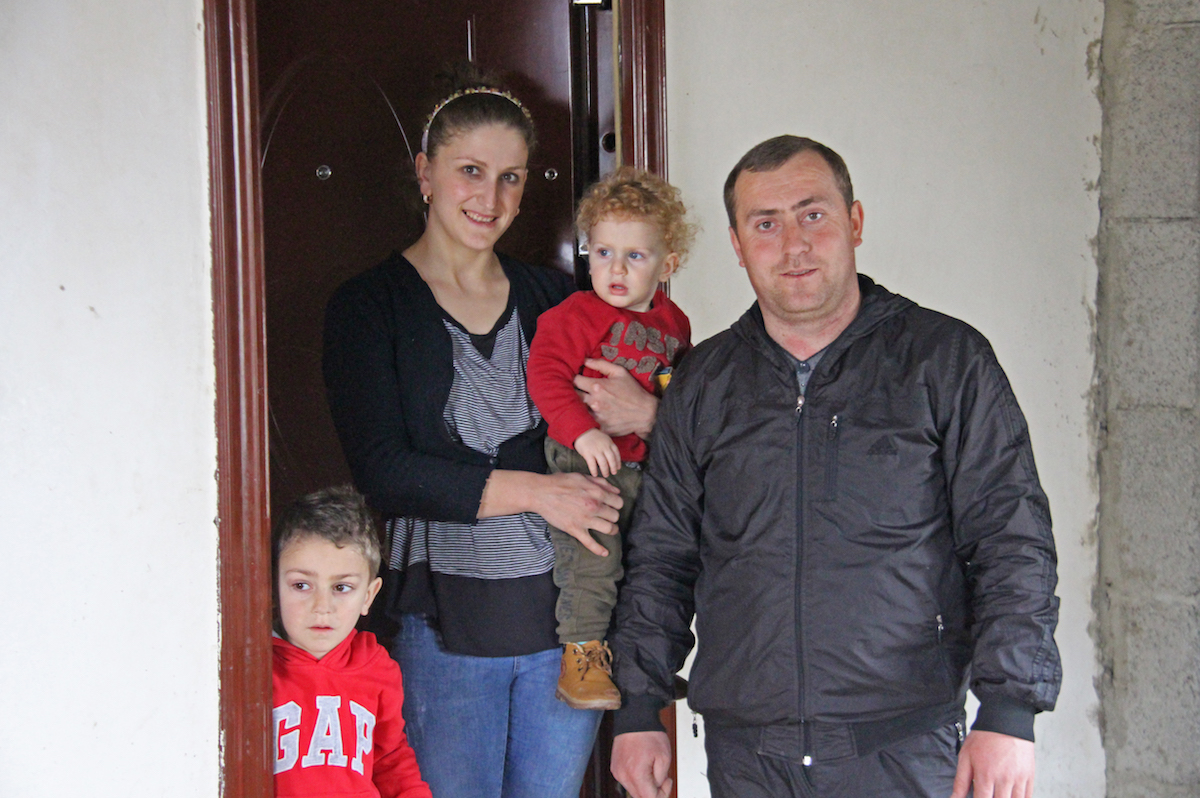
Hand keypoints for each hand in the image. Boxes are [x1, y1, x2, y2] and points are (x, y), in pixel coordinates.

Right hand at [478, 470, 620, 555]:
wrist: (541, 492)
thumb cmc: (560, 482)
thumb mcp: (583, 477)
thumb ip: (601, 483)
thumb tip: (616, 490)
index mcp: (597, 493)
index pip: (618, 502)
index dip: (616, 504)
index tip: (612, 505)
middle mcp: (594, 507)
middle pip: (615, 516)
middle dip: (613, 516)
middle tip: (608, 516)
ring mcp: (585, 520)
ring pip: (609, 529)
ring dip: (611, 530)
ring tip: (609, 529)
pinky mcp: (575, 530)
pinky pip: (590, 543)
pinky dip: (599, 550)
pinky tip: (605, 553)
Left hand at [574, 358, 658, 438]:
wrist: (645, 413)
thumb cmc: (633, 391)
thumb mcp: (620, 372)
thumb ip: (601, 364)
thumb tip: (585, 360)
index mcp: (597, 386)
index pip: (576, 381)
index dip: (576, 379)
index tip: (580, 381)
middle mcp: (594, 401)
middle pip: (574, 396)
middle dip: (576, 393)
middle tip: (581, 392)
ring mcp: (596, 416)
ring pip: (578, 410)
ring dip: (580, 406)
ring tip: (585, 404)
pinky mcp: (600, 427)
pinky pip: (587, 423)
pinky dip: (587, 420)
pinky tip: (592, 416)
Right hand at [574, 429, 621, 477]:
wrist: (581, 431)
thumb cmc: (593, 437)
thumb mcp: (605, 439)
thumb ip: (609, 446)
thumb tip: (613, 458)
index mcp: (609, 443)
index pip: (616, 454)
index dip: (618, 462)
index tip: (618, 468)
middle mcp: (604, 447)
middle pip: (611, 460)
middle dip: (613, 468)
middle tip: (613, 473)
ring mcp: (596, 451)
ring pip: (603, 464)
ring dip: (605, 471)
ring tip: (606, 475)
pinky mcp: (588, 454)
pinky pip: (592, 465)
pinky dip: (594, 471)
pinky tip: (595, 474)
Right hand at [611, 731, 672, 797]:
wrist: (635, 719)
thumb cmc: (648, 734)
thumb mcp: (664, 757)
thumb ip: (661, 779)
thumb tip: (657, 787)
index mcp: (636, 774)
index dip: (662, 794)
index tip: (667, 783)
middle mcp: (623, 775)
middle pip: (640, 797)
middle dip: (653, 791)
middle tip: (662, 777)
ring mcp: (617, 772)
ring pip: (633, 790)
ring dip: (645, 785)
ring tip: (652, 769)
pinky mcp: (615, 768)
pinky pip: (627, 781)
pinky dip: (637, 779)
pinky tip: (643, 766)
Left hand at [951, 730, 1034, 797]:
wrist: (1005, 721)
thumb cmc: (984, 738)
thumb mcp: (966, 756)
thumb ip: (960, 781)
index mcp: (985, 775)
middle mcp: (1003, 779)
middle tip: (988, 794)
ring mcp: (1018, 779)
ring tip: (997, 794)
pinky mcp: (1029, 776)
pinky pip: (1027, 797)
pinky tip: (1010, 796)